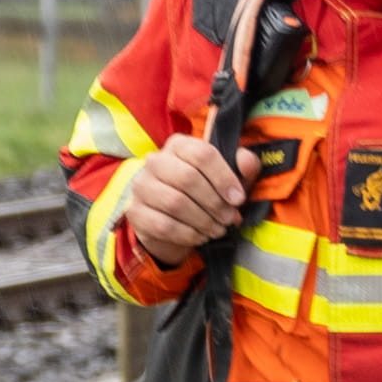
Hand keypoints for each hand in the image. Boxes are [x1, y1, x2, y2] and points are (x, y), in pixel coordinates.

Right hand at [111, 133, 248, 263]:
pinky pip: (164, 225)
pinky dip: (188, 234)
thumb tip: (247, 162)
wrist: (173, 222)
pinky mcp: (135, 212)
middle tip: (230, 218)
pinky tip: (200, 236)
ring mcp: (141, 186)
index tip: (238, 198)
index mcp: (179, 145)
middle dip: (214, 202)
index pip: (202, 153)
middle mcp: (155, 161)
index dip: (224, 177)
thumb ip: (242, 166)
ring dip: (203, 220)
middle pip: (187, 178)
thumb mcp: (228, 179)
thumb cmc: (204, 194)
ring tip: (218, 229)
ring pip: (175, 203)